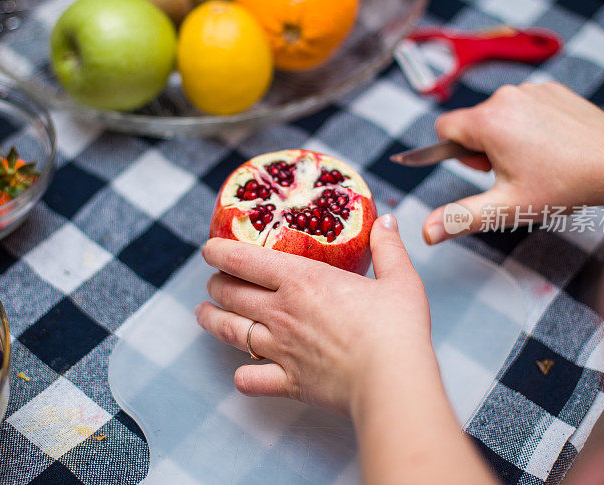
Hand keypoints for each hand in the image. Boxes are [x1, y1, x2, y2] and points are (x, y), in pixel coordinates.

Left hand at [196, 214, 431, 415]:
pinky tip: (243, 373)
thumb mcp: (399, 278)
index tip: (209, 248)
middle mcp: (281, 312)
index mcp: (301, 280)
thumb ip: (388, 247)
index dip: (219, 251)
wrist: (391, 381)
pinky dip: (242, 376)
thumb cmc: (396, 328)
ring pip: (230, 332)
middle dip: (215, 285)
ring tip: (204, 314)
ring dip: (212, 320)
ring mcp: (280, 348)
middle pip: (230, 294)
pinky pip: (250, 379)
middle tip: (214, 281)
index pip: (244, 259)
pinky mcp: (288, 381)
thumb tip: (386, 220)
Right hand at [422, 82, 603, 243]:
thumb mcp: (506, 207)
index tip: (482, 168)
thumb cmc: (564, 183)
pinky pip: (522, 105)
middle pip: (472, 123)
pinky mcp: (549, 89)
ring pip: (497, 115)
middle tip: (514, 171)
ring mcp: (529, 90)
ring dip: (505, 135)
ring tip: (535, 158)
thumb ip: (461, 217)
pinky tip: (550, 143)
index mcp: (488, 122)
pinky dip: (528, 123)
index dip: (455, 153)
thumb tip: (427, 232)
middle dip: (483, 148)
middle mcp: (505, 97)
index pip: (444, 129)